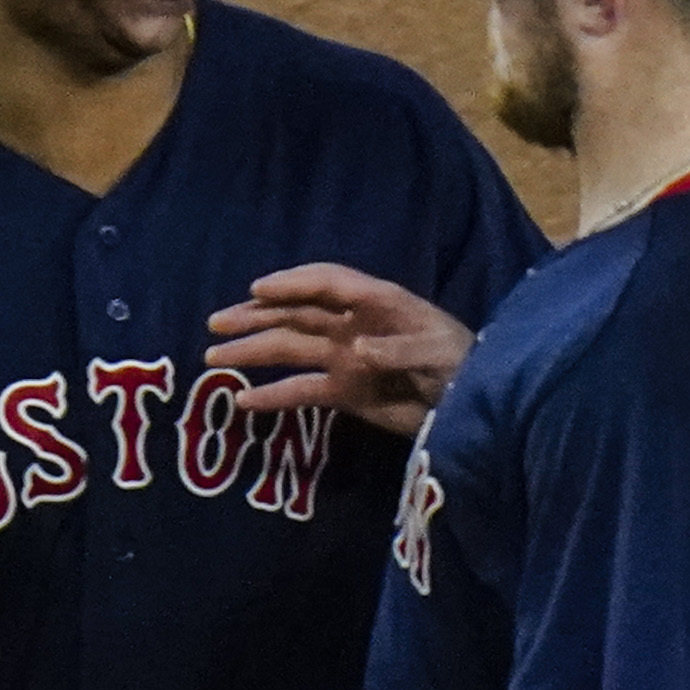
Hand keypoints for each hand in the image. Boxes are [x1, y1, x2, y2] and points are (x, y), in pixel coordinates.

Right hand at [207, 265, 471, 438]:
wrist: (475, 406)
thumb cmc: (463, 366)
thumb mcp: (439, 353)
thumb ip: (399, 351)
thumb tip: (356, 351)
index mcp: (378, 303)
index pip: (327, 283)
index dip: (292, 283)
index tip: (257, 290)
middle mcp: (354, 325)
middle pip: (297, 313)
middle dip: (256, 315)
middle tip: (216, 323)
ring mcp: (346, 358)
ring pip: (291, 348)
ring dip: (253, 350)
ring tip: (213, 355)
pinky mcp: (346, 392)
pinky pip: (302, 390)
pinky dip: (274, 396)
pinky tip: (243, 401)